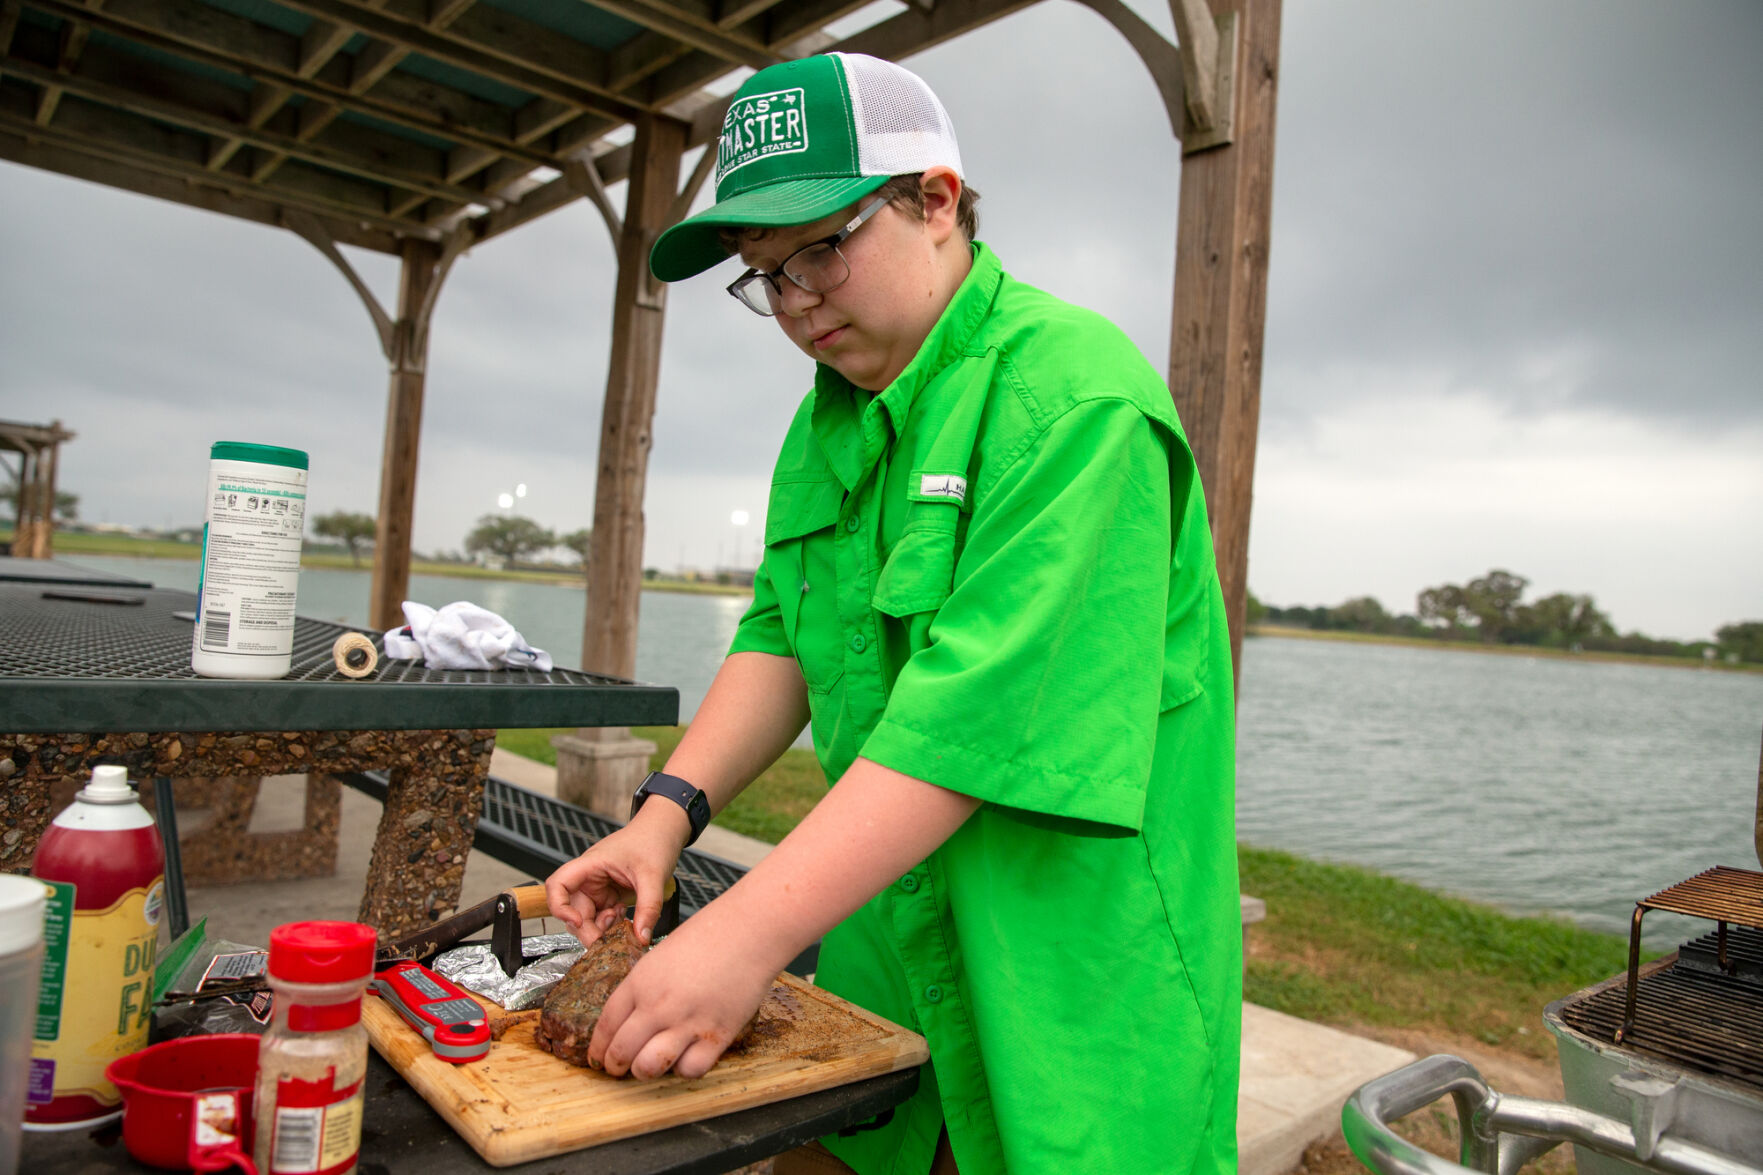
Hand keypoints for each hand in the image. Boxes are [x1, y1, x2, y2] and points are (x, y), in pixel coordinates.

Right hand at [545, 807, 688, 945]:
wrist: (664, 831)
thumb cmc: (652, 840)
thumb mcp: (653, 875)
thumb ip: (648, 907)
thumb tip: (641, 937)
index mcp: (590, 865)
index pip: (557, 885)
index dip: (559, 907)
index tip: (577, 921)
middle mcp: (589, 879)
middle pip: (574, 912)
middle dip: (588, 930)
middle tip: (608, 941)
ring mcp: (599, 889)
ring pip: (588, 919)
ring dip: (602, 930)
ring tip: (623, 924)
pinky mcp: (610, 896)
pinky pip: (603, 918)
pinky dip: (613, 926)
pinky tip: (627, 921)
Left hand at [588, 915, 777, 1079]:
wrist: (749, 932)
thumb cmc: (710, 936)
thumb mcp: (661, 956)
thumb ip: (644, 987)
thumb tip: (634, 1017)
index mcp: (640, 982)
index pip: (606, 1025)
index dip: (598, 1047)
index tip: (597, 1057)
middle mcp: (658, 1005)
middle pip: (621, 1052)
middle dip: (614, 1066)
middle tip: (618, 1069)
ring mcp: (686, 1023)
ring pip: (649, 1068)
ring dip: (645, 1072)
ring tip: (649, 1067)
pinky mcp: (716, 1035)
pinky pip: (690, 1070)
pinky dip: (684, 1069)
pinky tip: (686, 1057)